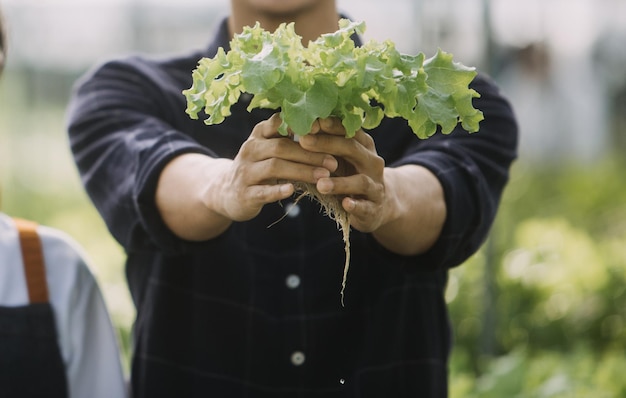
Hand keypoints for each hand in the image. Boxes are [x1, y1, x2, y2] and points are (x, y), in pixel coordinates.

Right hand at [156, 113, 336, 240]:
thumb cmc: (258, 167)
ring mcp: (245, 172)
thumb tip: (323, 124)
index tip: (324, 129)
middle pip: (281, 147)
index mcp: (259, 134)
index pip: (280, 124)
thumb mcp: (268, 148)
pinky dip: (277, 191)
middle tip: (333, 162)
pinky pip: (262, 191)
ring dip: (301, 171)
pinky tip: (292, 190)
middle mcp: (250, 149)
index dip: (302, 126)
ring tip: (323, 176)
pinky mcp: (245, 194)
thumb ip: (289, 137)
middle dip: (309, 154)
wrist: (227, 193)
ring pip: (274, 167)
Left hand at [298, 117, 388, 231]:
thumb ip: (324, 144)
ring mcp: (375, 185)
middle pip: (352, 149)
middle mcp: (372, 161)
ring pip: (360, 181)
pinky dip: (356, 205)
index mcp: (363, 145)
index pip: (348, 129)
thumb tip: (295, 128)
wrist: (375, 206)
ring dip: (340, 182)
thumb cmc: (349, 176)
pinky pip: (366, 206)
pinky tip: (345, 204)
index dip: (328, 124)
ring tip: (320, 184)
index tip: (307, 121)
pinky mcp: (374, 207)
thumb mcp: (339, 158)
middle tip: (304, 141)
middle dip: (327, 144)